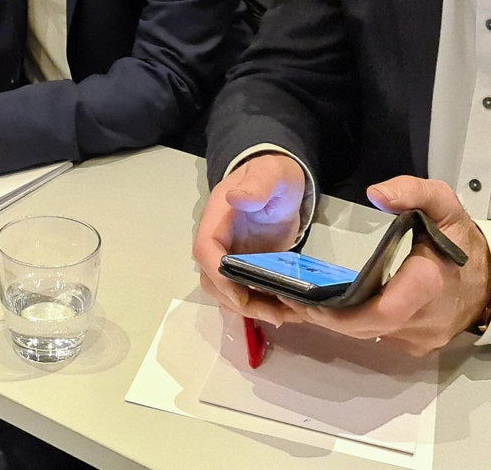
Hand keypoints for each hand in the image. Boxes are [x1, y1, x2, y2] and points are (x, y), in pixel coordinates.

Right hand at [195, 153, 309, 324]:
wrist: (280, 181)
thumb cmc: (272, 174)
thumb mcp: (269, 174)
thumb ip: (257, 185)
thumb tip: (236, 199)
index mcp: (217, 218)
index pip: (205, 250)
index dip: (218, 275)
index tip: (241, 295)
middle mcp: (218, 241)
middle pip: (212, 280)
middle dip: (238, 301)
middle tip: (274, 313)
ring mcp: (230, 255)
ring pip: (226, 292)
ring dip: (251, 309)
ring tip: (285, 316)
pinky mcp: (246, 266)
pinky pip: (244, 292)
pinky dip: (260, 306)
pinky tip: (284, 311)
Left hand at [263, 176, 490, 357]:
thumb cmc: (463, 240)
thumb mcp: (444, 204)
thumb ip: (413, 192)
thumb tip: (376, 193)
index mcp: (428, 283)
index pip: (383, 311)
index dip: (342, 314)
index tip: (308, 300)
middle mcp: (423, 319)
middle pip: (367, 328)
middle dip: (327, 317)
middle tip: (290, 297)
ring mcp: (421, 338)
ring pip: (370, 335)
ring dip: (338, 322)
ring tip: (303, 300)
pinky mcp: (417, 346)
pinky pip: (380, 338)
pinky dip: (356, 325)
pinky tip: (333, 308)